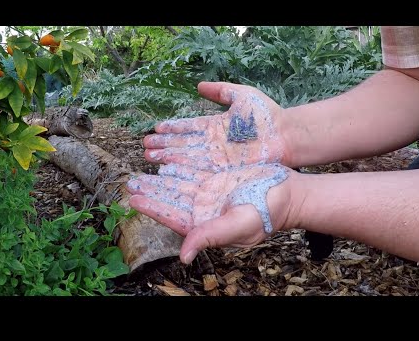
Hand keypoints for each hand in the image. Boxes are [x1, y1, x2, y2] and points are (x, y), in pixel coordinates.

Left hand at [126, 163, 294, 263]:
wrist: (288, 194)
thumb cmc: (266, 214)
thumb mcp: (237, 226)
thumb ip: (208, 237)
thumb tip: (183, 256)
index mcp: (206, 224)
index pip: (173, 216)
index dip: (153, 207)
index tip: (134, 199)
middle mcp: (205, 209)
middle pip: (172, 199)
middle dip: (151, 191)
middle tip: (131, 183)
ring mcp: (211, 193)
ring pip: (180, 185)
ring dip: (161, 179)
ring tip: (142, 173)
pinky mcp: (218, 179)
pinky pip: (194, 172)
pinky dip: (179, 168)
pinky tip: (166, 163)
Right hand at [143, 82, 289, 171]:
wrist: (285, 136)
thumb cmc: (267, 116)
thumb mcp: (242, 96)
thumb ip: (220, 91)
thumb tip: (199, 86)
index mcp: (215, 126)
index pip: (188, 127)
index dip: (172, 128)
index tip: (155, 128)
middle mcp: (212, 144)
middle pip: (183, 144)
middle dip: (164, 146)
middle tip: (145, 147)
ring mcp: (217, 158)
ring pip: (187, 158)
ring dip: (168, 158)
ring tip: (149, 157)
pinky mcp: (223, 170)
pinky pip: (198, 170)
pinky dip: (182, 170)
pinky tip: (167, 169)